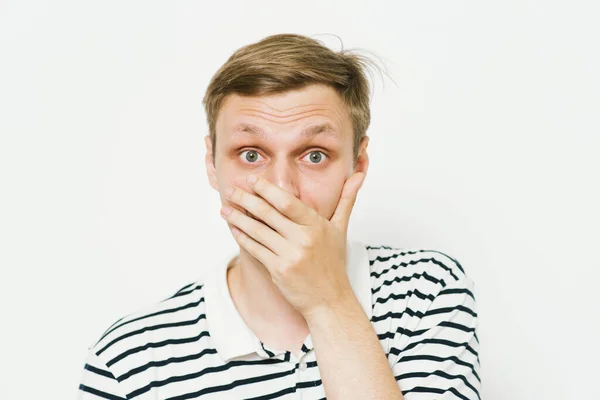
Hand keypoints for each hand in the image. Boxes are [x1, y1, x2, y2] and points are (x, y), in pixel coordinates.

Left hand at [219, 172, 365, 317]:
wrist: (330, 300)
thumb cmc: (333, 263)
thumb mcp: (341, 229)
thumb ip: (347, 199)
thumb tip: (359, 175)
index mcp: (317, 225)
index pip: (287, 202)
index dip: (267, 189)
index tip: (251, 180)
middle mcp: (304, 239)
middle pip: (269, 213)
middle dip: (246, 199)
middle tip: (231, 190)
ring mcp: (290, 256)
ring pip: (258, 231)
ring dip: (238, 218)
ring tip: (225, 208)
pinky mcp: (279, 270)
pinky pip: (256, 249)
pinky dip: (242, 237)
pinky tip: (234, 228)